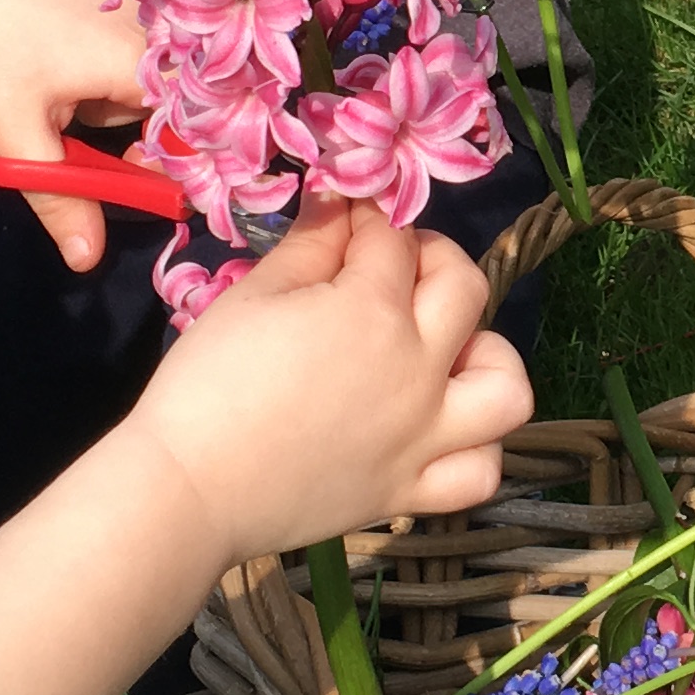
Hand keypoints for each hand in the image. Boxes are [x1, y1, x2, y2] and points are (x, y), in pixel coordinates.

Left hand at [0, 0, 153, 271]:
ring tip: (57, 75)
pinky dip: (117, 53)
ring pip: (159, 67)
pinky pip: (146, 32)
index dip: (165, 167)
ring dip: (122, 89)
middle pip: (178, 100)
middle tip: (71, 120)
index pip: (193, 133)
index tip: (127, 180)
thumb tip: (87, 261)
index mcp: (144, 56)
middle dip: (135, 126)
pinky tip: (62, 42)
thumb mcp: (12, 130)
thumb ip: (59, 195)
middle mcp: (163, 15)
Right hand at [118, 200, 526, 556]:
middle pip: (465, 288)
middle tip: (392, 267)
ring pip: (506, 388)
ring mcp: (424, 437)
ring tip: (444, 352)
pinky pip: (480, 473)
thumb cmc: (207, 383)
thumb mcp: (252, 294)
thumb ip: (309, 245)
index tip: (346, 221)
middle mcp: (418, 370)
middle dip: (431, 258)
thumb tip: (341, 202)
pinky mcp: (410, 491)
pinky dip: (477, 448)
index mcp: (374, 311)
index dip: (368, 219)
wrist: (188, 489)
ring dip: (486, 356)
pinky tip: (442, 428)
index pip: (393, 239)